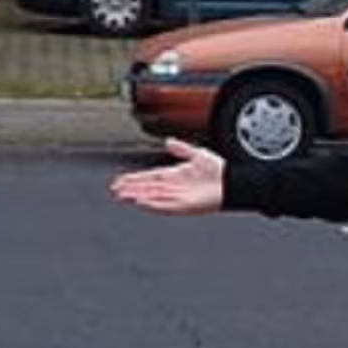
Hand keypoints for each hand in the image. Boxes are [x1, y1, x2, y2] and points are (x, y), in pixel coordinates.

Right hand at [109, 138, 226, 214]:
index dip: (133, 179)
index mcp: (174, 175)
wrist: (233, 182)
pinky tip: (142, 202)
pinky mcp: (184, 205)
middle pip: (146, 188)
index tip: (120, 181)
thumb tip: (169, 141)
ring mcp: (177, 197)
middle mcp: (173, 187)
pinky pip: (164, 206)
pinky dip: (152, 204)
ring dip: (137, 197)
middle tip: (115, 190)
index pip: (148, 177)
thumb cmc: (219, 171)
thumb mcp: (197, 154)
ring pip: (152, 197)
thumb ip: (182, 148)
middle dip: (130, 189)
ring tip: (123, 196)